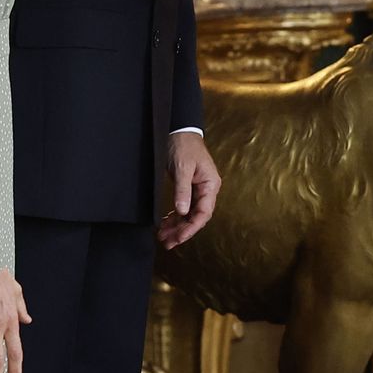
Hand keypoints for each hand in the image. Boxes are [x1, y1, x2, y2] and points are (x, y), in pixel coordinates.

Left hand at [160, 131, 219, 248]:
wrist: (180, 130)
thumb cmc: (184, 146)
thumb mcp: (182, 168)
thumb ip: (182, 190)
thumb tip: (182, 212)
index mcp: (210, 185)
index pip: (203, 213)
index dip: (191, 228)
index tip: (178, 238)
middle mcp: (207, 189)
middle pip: (196, 217)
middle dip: (182, 231)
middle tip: (167, 243)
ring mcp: (198, 189)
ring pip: (189, 214)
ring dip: (177, 226)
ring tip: (163, 237)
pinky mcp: (189, 188)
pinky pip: (184, 207)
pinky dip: (175, 216)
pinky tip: (165, 223)